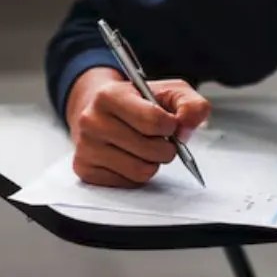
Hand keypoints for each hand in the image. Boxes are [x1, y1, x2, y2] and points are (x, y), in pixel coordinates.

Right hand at [65, 67, 210, 187]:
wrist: (99, 110)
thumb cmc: (136, 102)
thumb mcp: (167, 92)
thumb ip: (190, 104)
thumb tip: (189, 125)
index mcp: (109, 95)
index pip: (154, 121)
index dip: (172, 126)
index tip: (170, 124)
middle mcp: (92, 121)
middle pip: (151, 150)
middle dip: (166, 148)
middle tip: (161, 140)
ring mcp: (86, 147)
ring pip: (141, 171)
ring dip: (152, 163)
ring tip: (145, 149)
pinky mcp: (86, 170)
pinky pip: (128, 183)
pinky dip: (136, 174)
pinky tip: (130, 158)